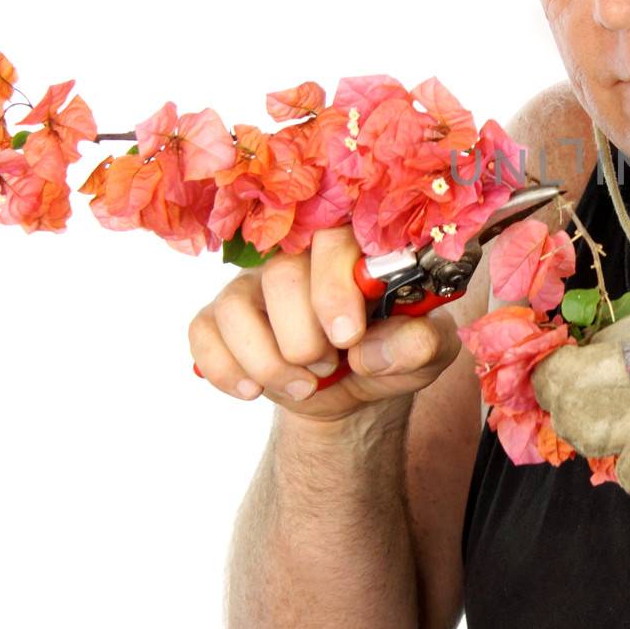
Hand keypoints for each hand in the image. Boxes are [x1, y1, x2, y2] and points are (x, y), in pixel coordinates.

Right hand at [188, 225, 463, 423]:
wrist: (352, 388)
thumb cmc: (392, 351)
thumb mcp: (426, 353)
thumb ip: (418, 344)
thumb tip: (369, 352)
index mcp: (351, 248)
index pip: (331, 237)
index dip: (333, 286)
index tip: (348, 337)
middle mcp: (297, 256)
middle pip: (281, 277)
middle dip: (305, 338)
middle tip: (332, 365)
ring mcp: (254, 284)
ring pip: (235, 307)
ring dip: (269, 362)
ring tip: (306, 386)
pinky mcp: (220, 317)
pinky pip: (204, 332)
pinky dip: (226, 369)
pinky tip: (254, 391)